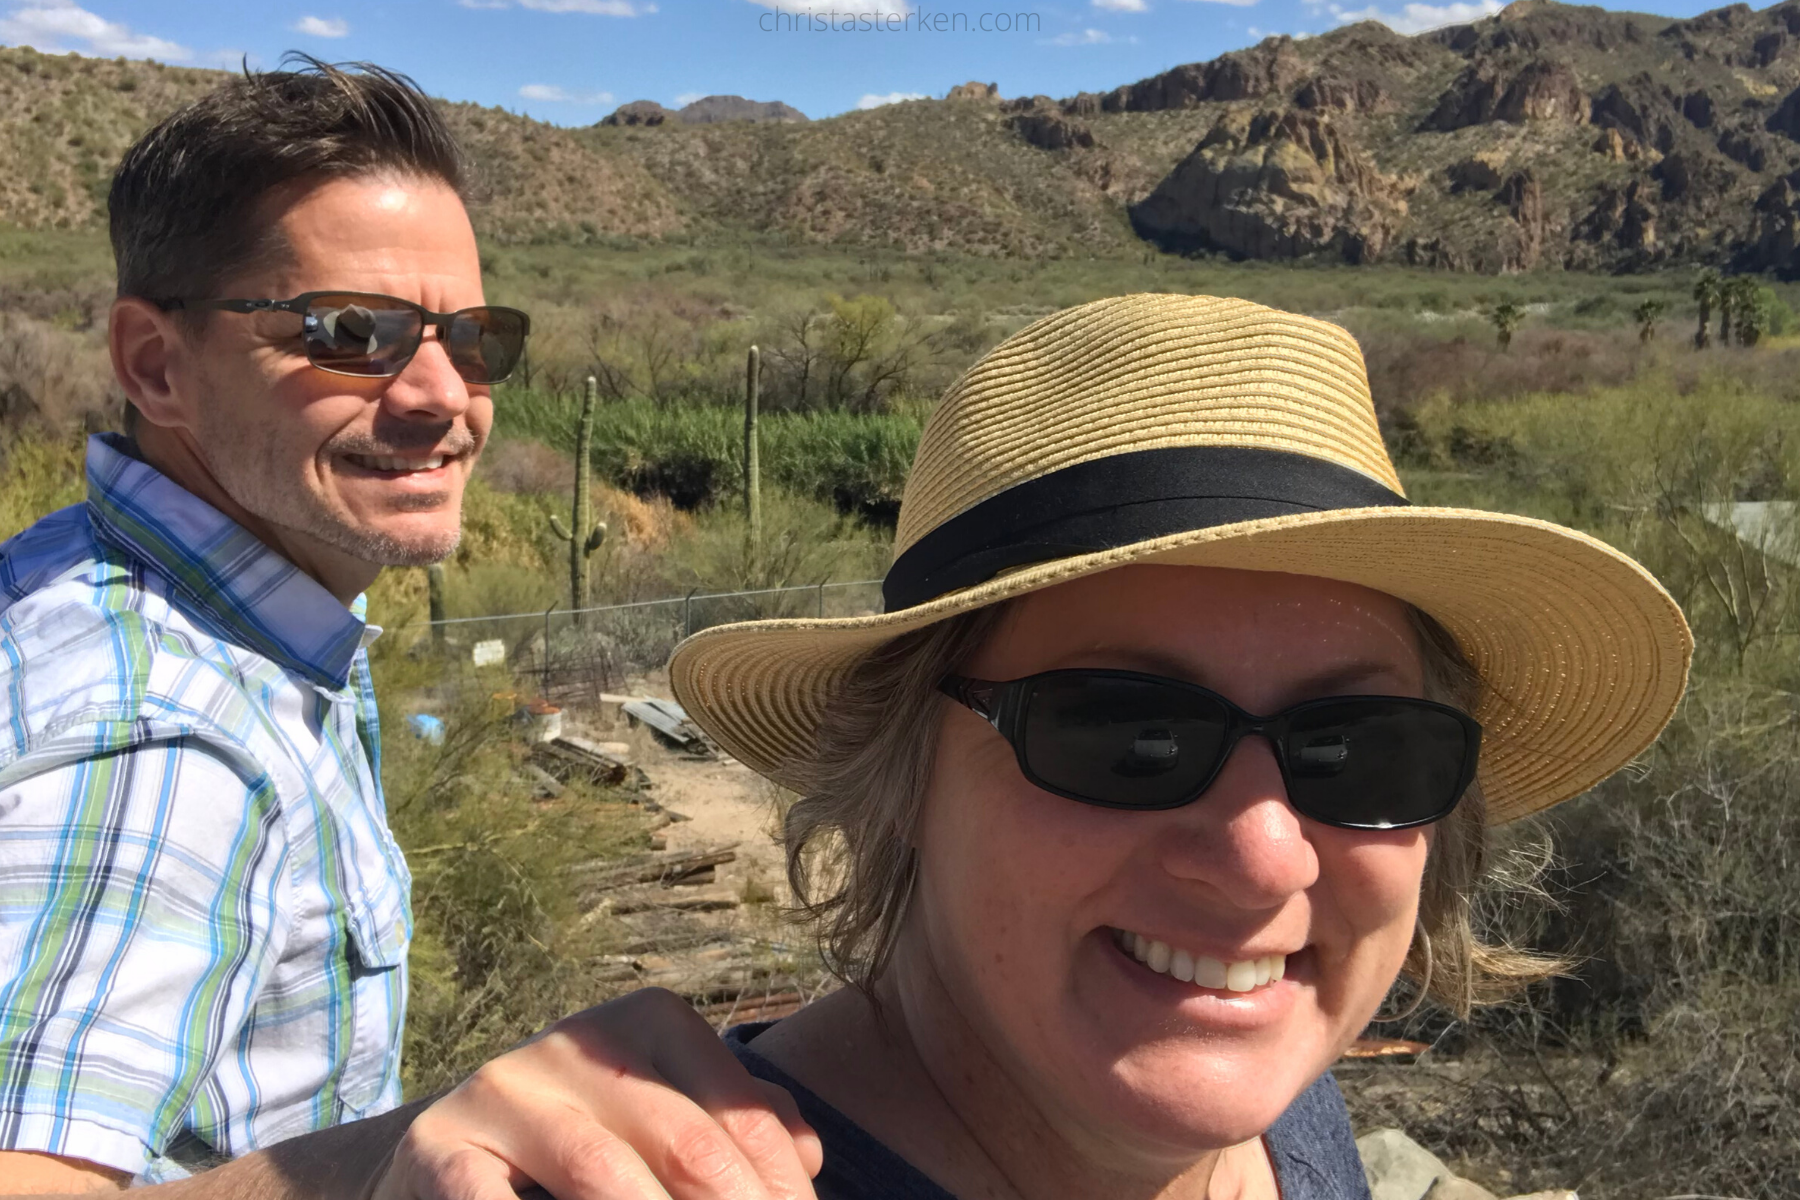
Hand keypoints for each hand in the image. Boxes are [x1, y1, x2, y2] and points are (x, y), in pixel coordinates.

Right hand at [370, 988, 822, 1199]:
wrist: (440, 1158)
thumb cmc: (578, 1147)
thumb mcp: (659, 1118)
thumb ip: (733, 1130)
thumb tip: (808, 1160)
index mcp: (652, 1023)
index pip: (744, 1119)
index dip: (783, 1195)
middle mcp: (582, 1040)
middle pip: (688, 1147)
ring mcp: (505, 1088)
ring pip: (604, 1175)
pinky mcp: (437, 1149)